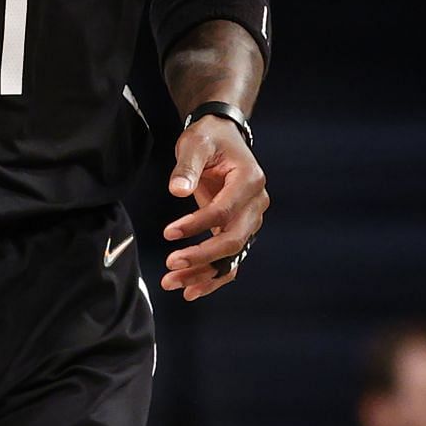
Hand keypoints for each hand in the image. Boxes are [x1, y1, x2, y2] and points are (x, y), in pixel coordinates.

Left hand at [161, 116, 267, 300]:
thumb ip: (186, 166)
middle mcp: (256, 204)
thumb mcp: (195, 143)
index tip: (168, 233)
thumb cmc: (209, 138)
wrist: (222, 136)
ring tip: (172, 284)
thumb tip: (178, 190)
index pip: (224, 211)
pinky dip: (213, 275)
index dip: (197, 225)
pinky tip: (190, 289)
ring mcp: (251, 219)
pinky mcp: (240, 228)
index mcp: (250, 181)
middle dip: (202, 256)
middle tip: (171, 265)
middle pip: (234, 239)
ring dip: (204, 273)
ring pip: (232, 255)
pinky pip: (230, 258)